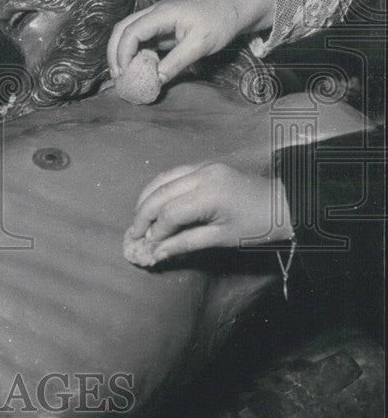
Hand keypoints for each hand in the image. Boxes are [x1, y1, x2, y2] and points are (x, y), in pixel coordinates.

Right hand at [106, 0, 274, 83]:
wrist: (235, 9)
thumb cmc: (220, 23)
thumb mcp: (200, 45)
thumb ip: (177, 62)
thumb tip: (156, 80)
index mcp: (162, 13)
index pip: (131, 32)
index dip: (123, 53)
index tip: (125, 74)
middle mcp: (154, 13)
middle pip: (122, 29)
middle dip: (114, 52)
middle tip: (117, 76)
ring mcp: (157, 19)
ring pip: (128, 32)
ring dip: (122, 52)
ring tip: (123, 74)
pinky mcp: (162, 27)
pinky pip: (141, 38)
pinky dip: (134, 52)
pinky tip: (138, 67)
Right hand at [125, 161, 292, 264]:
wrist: (284, 204)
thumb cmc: (257, 226)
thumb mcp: (222, 239)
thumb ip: (186, 243)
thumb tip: (156, 252)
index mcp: (210, 194)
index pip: (170, 212)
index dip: (156, 230)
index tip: (148, 246)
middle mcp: (202, 174)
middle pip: (160, 193)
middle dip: (143, 214)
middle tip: (133, 234)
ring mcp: (202, 166)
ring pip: (162, 179)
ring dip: (146, 198)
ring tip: (138, 218)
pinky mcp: (204, 165)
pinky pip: (172, 174)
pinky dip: (159, 188)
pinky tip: (153, 201)